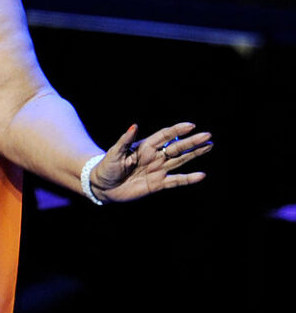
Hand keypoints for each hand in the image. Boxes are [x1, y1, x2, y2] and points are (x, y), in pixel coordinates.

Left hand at [91, 122, 212, 202]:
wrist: (103, 186)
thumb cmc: (106, 167)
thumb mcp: (114, 153)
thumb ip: (125, 140)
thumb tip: (134, 126)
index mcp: (144, 147)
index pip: (164, 136)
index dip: (177, 130)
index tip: (191, 125)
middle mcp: (154, 157)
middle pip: (176, 147)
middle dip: (191, 141)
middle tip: (207, 136)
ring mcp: (157, 170)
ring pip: (180, 161)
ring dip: (194, 154)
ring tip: (209, 147)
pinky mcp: (157, 184)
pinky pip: (176, 181)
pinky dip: (188, 179)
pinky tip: (201, 175)